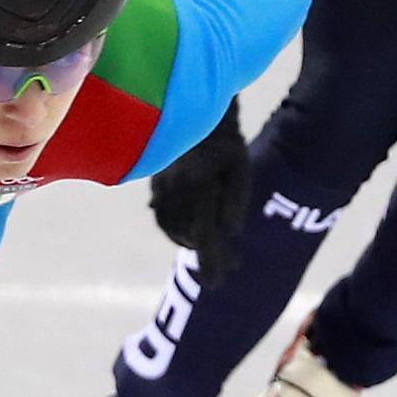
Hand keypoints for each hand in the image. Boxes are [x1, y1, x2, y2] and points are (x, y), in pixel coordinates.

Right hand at [149, 103, 253, 283]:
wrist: (194, 113)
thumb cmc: (226, 144)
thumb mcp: (241, 170)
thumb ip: (235, 201)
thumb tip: (229, 232)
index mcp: (199, 188)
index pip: (205, 235)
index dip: (211, 263)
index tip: (216, 284)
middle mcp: (176, 191)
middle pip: (188, 236)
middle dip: (206, 256)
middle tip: (225, 270)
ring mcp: (161, 189)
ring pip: (172, 230)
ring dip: (190, 243)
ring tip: (211, 251)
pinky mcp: (155, 186)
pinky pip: (162, 217)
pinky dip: (175, 230)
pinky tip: (190, 233)